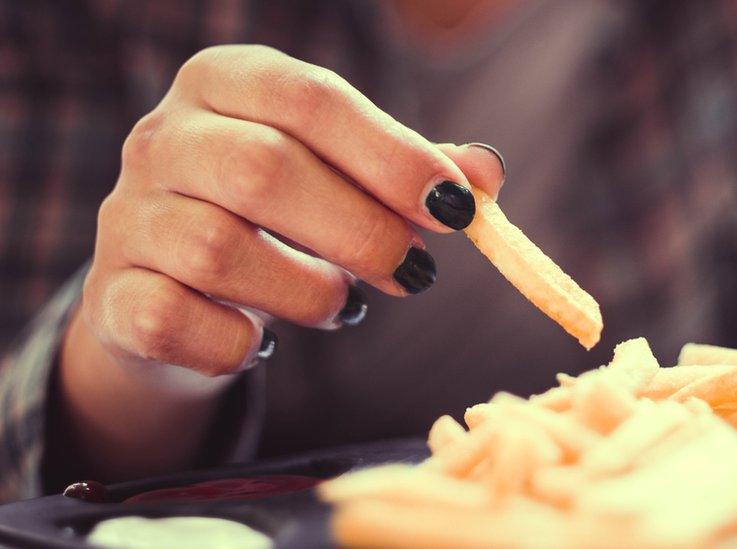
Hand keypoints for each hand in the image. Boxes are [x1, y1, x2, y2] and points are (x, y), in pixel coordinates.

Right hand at [72, 44, 505, 379]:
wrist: (172, 288)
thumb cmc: (273, 219)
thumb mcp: (338, 176)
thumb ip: (406, 173)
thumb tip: (486, 174)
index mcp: (224, 83)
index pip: (309, 98)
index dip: (390, 154)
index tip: (455, 208)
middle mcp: (161, 137)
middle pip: (262, 169)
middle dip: (360, 230)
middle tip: (415, 272)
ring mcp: (126, 217)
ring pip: (217, 249)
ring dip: (308, 291)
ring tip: (344, 307)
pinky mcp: (111, 297)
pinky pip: (173, 321)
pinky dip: (236, 343)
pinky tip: (263, 341)